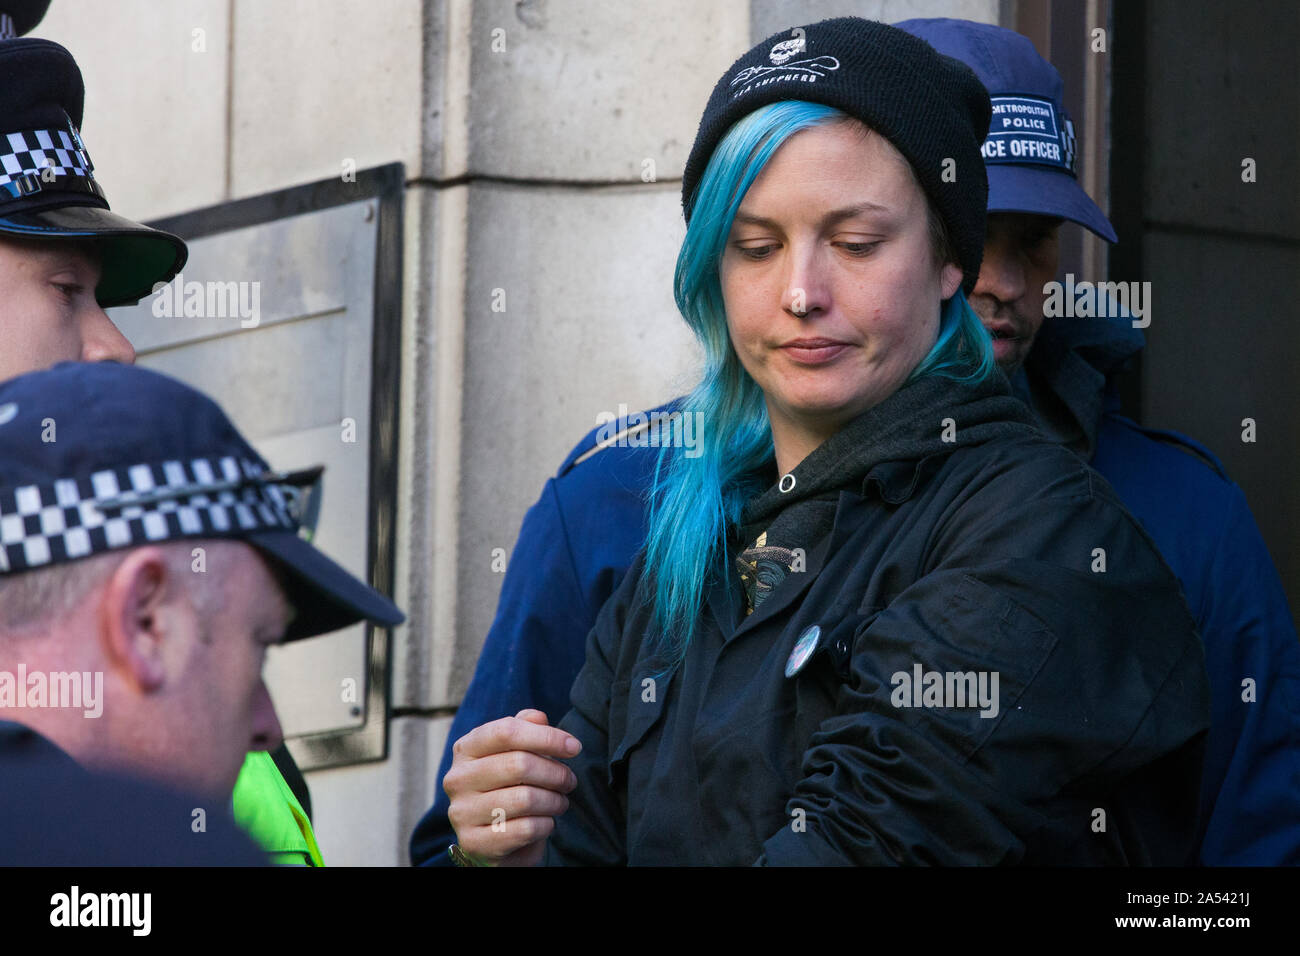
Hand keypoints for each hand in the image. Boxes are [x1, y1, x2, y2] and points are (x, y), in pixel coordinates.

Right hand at [444, 709, 581, 865]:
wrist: (494, 839)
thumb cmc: (509, 787)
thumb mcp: (516, 752)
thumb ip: (526, 729)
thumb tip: (538, 718)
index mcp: (466, 749)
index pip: (507, 731)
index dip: (546, 737)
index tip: (574, 747)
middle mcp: (457, 778)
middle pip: (519, 764)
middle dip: (555, 773)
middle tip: (569, 781)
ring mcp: (461, 812)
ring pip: (525, 799)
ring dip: (554, 801)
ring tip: (560, 801)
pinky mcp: (474, 842)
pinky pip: (525, 829)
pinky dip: (546, 824)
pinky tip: (547, 822)